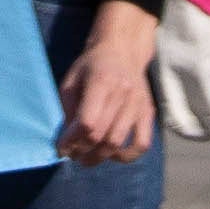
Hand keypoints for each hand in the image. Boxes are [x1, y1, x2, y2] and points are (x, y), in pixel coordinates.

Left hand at [57, 0, 157, 164]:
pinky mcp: (147, 112)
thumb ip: (68, 108)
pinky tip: (113, 155)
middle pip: (102, 135)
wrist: (122, 50)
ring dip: (100, 157)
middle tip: (73, 156)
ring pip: (119, 142)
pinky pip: (142, 143)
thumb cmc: (91, 65)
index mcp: (101, 81)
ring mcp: (137, 104)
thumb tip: (68, 140)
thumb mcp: (71, 79)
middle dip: (83, 152)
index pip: (88, 122)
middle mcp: (123, 93)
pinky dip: (128, 156)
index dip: (72, 141)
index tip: (61, 149)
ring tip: (87, 159)